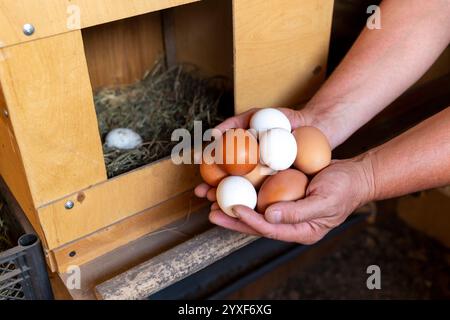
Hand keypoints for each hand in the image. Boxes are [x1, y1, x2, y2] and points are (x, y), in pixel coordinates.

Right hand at [194, 107, 313, 200]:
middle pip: (232, 192)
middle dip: (216, 199)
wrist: (313, 125)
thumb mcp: (254, 115)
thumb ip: (233, 122)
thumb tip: (212, 134)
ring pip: (249, 198)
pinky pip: (271, 196)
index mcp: (244, 162)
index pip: (222, 178)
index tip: (199, 189)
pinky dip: (258, 203)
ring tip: (219, 210)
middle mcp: (255, 175)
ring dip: (232, 206)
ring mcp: (271, 182)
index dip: (209, 186)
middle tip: (206, 200)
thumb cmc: (283, 119)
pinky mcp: (287, 187)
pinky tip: (248, 209)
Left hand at [206, 155, 374, 243]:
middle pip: (256, 223)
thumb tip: (270, 216)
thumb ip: (299, 212)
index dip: (250, 220)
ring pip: (254, 209)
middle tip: (211, 212)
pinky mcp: (283, 196)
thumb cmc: (344, 188)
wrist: (354, 175)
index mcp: (301, 231)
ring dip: (233, 205)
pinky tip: (230, 184)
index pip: (270, 229)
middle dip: (232, 218)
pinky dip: (245, 190)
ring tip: (211, 199)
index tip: (233, 209)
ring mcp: (285, 210)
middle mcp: (289, 223)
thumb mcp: (325, 200)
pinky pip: (260, 195)